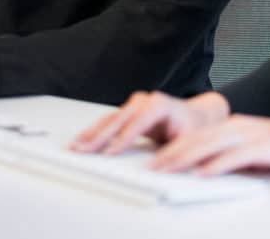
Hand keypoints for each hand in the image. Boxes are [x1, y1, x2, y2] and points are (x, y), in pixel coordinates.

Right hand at [71, 90, 229, 154]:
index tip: (110, 152)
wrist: (194, 117)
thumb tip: (158, 167)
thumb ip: (175, 153)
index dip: (124, 137)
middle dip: (99, 136)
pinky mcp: (127, 114)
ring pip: (109, 120)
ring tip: (75, 147)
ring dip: (91, 134)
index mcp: (160, 104)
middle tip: (83, 149)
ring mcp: (134, 106)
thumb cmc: (192, 128)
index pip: (139, 121)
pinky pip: (108, 123)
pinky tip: (82, 141)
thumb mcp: (190, 141)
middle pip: (118, 119)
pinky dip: (94, 133)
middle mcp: (144, 101)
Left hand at [149, 116, 269, 176]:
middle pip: (196, 139)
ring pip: (210, 145)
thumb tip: (203, 174)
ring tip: (165, 170)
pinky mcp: (266, 147)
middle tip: (149, 168)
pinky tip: (203, 174)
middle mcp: (238, 127)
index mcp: (234, 127)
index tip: (152, 161)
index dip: (171, 148)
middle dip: (169, 154)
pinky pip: (236, 156)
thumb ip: (229, 160)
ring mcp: (252, 135)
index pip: (195, 137)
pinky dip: (217, 165)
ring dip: (185, 158)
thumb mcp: (253, 155)